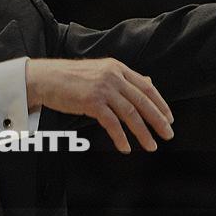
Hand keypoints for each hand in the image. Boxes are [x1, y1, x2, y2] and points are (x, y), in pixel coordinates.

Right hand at [26, 58, 174, 152]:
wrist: (46, 78)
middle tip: (168, 134)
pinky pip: (112, 124)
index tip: (169, 118)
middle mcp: (113, 76)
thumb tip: (149, 83)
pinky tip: (126, 147)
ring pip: (131, 114)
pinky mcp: (92, 102)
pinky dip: (121, 137)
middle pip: (143, 101)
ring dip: (143, 133)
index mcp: (117, 68)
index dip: (160, 103)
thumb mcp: (101, 72)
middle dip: (158, 120)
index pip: (146, 87)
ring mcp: (103, 89)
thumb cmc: (71, 78)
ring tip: (151, 146)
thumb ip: (125, 78)